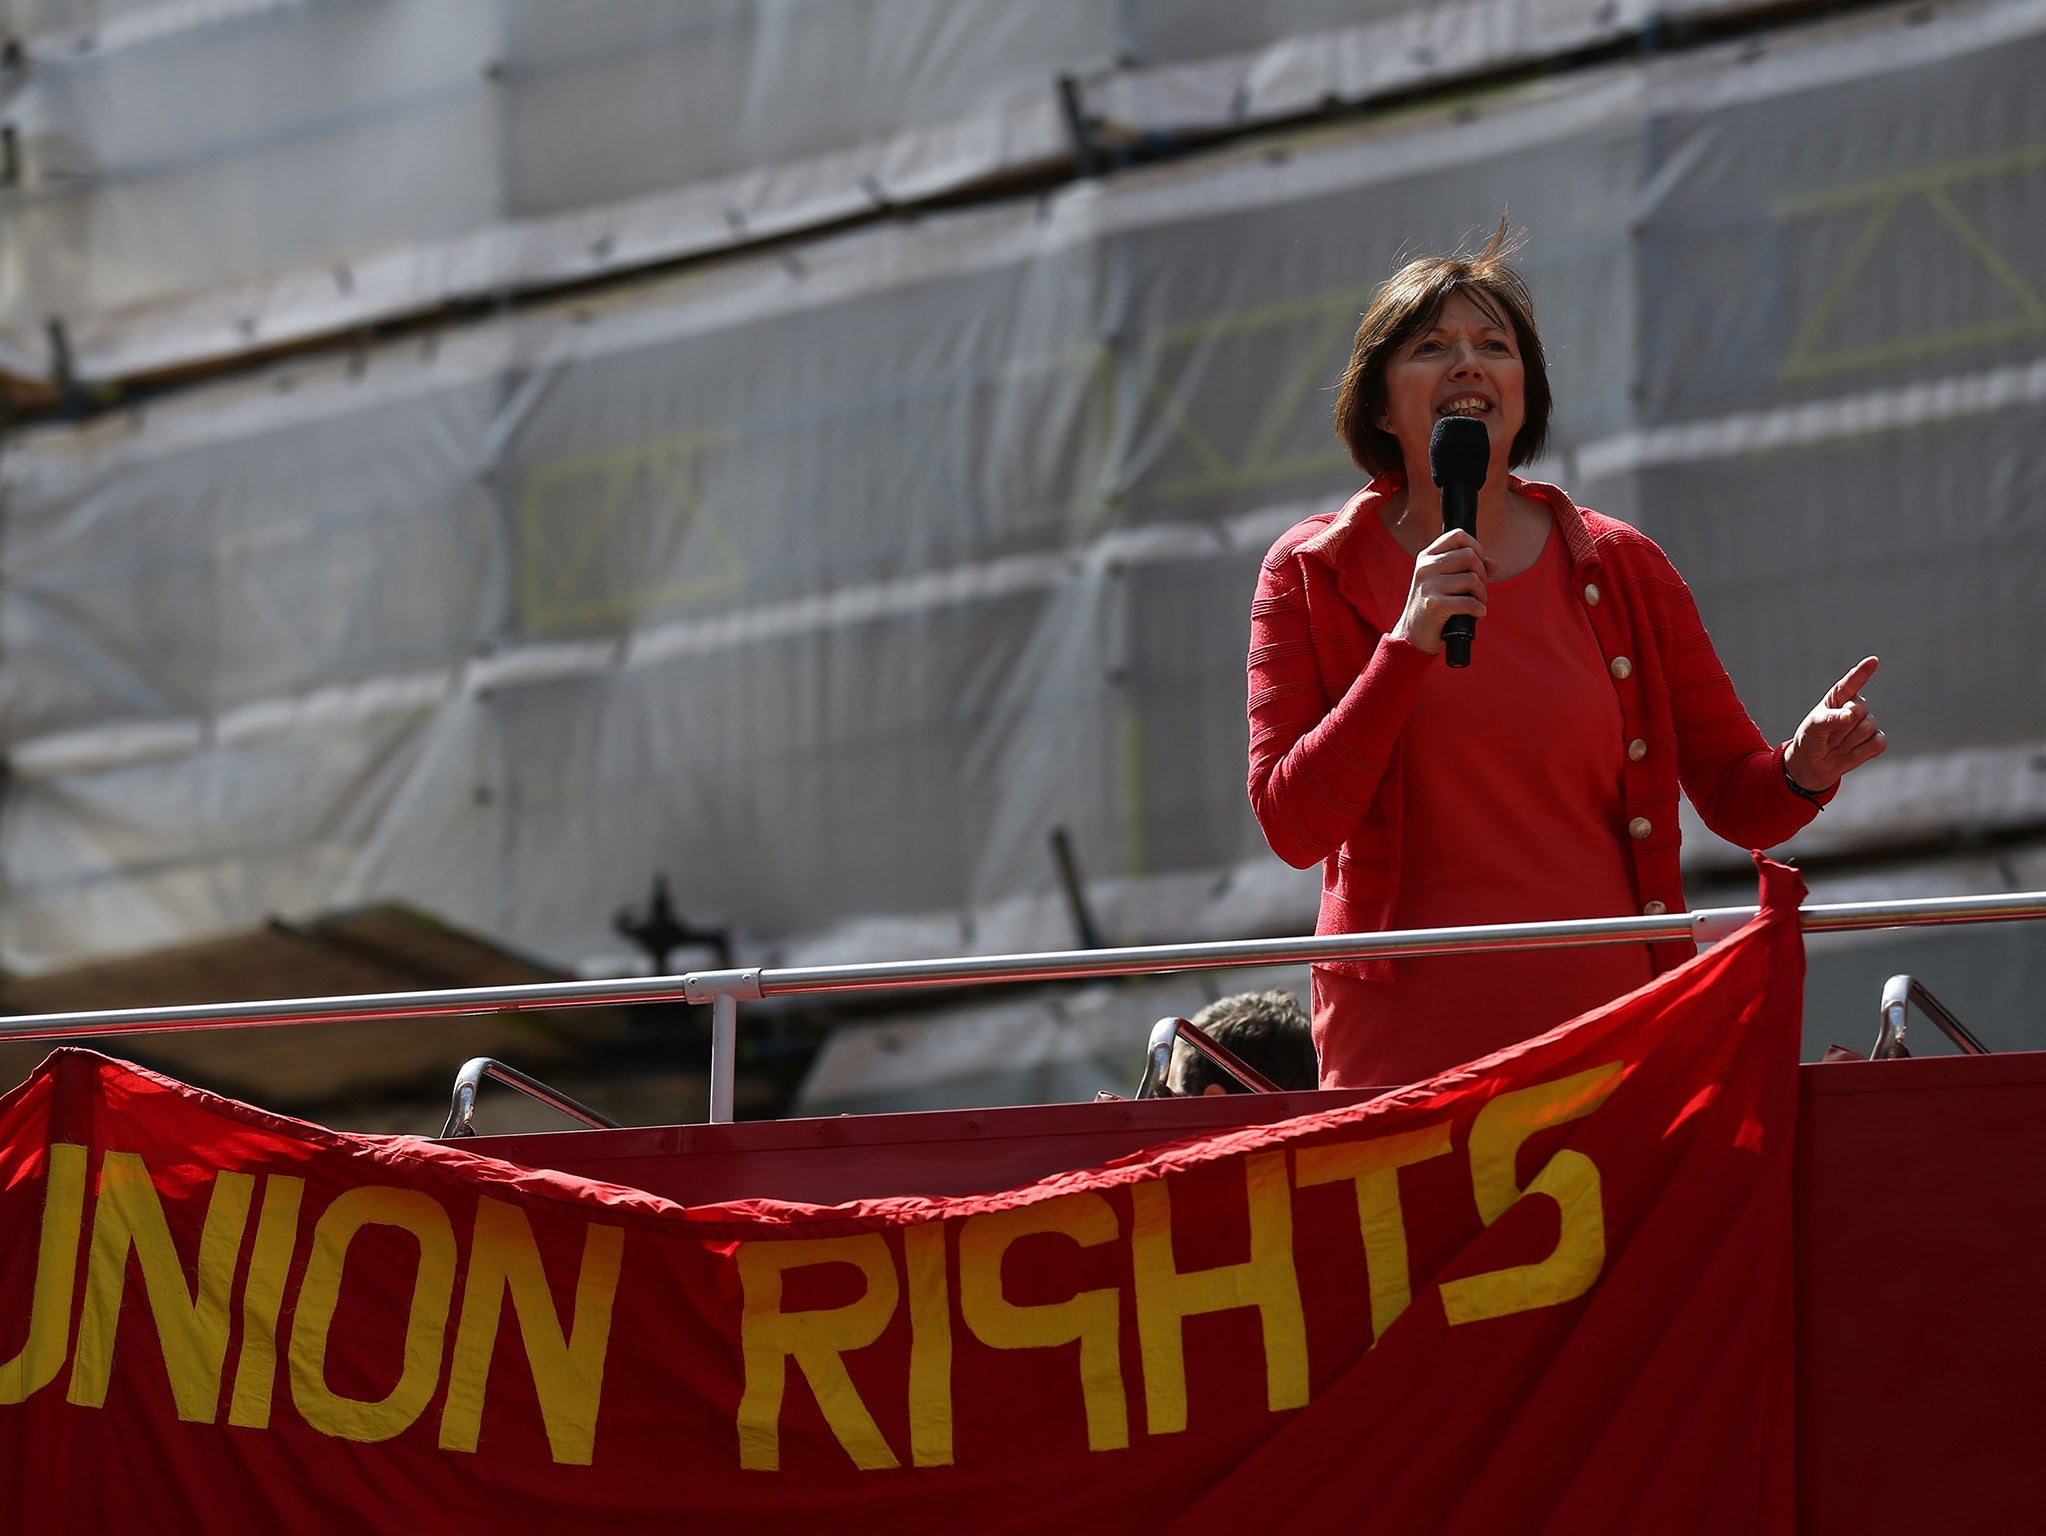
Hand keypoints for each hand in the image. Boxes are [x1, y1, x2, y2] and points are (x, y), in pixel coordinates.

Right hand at [1392, 530, 1496, 655]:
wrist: (1412, 636)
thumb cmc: (1432, 607)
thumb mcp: (1445, 582)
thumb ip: (1468, 569)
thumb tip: (1493, 564)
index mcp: (1427, 557)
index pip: (1458, 536)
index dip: (1476, 547)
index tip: (1477, 566)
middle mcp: (1426, 568)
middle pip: (1470, 555)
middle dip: (1482, 575)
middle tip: (1478, 591)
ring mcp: (1429, 585)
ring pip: (1473, 579)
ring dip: (1482, 595)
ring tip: (1476, 605)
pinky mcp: (1436, 605)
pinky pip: (1471, 602)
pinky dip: (1479, 611)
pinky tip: (1474, 615)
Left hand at [1785, 656, 1886, 792]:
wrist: (1814, 763)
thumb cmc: (1812, 738)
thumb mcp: (1814, 727)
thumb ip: (1830, 719)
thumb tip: (1851, 714)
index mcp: (1839, 697)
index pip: (1851, 683)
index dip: (1862, 672)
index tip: (1872, 661)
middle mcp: (1856, 707)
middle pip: (1859, 710)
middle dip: (1841, 727)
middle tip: (1829, 736)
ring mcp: (1869, 723)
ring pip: (1867, 728)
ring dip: (1848, 742)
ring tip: (1837, 744)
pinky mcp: (1876, 741)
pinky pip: (1877, 743)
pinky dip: (1861, 752)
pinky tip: (1850, 753)